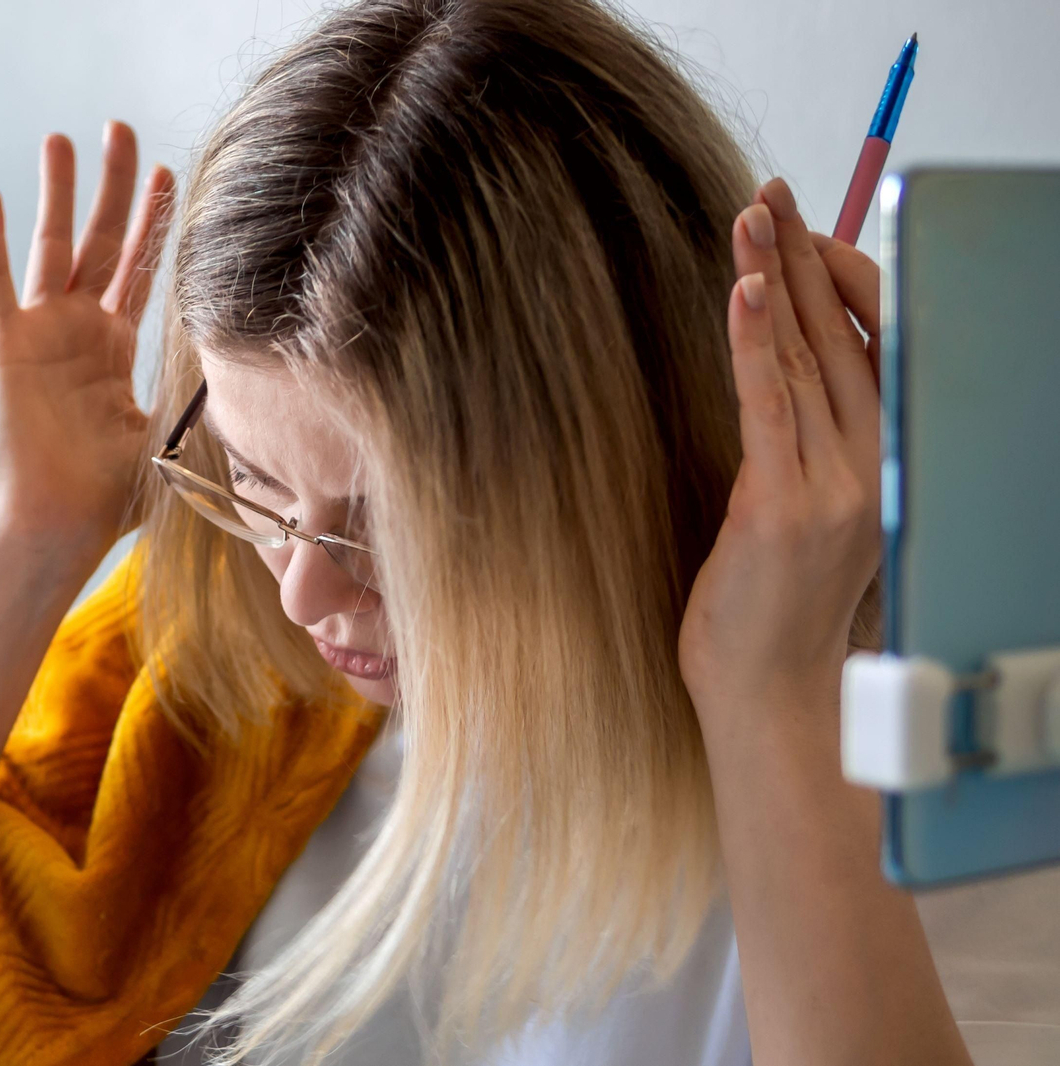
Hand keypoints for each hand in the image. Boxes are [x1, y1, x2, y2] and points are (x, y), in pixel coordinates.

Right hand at [0, 121, 174, 559]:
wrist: (58, 529)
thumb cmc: (109, 500)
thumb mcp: (173, 441)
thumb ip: (204, 406)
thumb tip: (262, 392)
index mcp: (116, 350)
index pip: (140, 271)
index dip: (153, 222)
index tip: (172, 172)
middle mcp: (78, 332)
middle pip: (101, 243)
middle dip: (114, 186)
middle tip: (122, 128)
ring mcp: (41, 335)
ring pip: (52, 248)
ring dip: (58, 193)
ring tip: (63, 137)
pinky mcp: (7, 348)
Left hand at [678, 177, 883, 734]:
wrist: (771, 695)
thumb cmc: (771, 608)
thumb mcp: (801, 513)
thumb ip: (799, 444)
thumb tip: (773, 372)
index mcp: (883, 461)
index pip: (869, 345)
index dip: (833, 282)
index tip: (795, 230)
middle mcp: (871, 464)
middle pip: (838, 336)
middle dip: (800, 257)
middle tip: (770, 194)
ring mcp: (833, 484)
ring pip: (805, 357)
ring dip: (774, 278)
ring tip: (751, 214)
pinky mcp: (783, 505)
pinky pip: (768, 404)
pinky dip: (755, 342)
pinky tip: (741, 287)